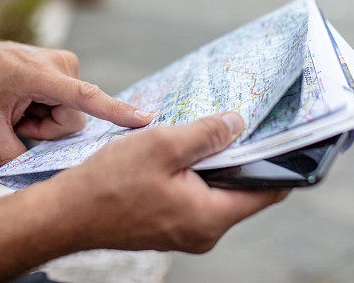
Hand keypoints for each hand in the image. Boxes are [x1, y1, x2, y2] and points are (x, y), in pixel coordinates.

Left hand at [0, 34, 152, 163]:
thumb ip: (12, 156)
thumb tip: (39, 180)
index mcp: (40, 75)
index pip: (86, 97)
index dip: (116, 112)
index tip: (146, 120)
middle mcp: (62, 65)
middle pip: (73, 121)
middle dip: (46, 129)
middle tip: (16, 119)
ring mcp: (67, 63)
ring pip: (71, 115)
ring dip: (44, 120)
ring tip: (19, 107)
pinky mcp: (67, 66)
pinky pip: (68, 103)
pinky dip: (46, 109)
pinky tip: (26, 100)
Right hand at [41, 112, 289, 252]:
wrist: (63, 215)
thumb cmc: (108, 183)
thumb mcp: (164, 146)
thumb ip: (207, 135)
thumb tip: (238, 124)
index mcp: (210, 218)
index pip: (267, 192)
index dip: (281, 163)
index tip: (290, 137)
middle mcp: (203, 232)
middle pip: (242, 190)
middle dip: (244, 156)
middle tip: (245, 122)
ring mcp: (185, 231)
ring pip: (217, 191)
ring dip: (216, 163)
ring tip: (210, 131)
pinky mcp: (168, 225)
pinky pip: (195, 196)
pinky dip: (196, 173)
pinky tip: (184, 150)